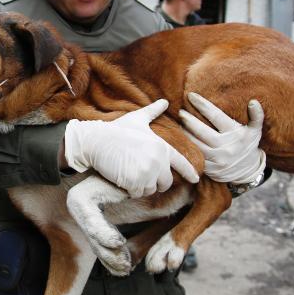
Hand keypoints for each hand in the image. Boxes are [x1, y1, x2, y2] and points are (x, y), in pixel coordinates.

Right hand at [63, 99, 198, 196]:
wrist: (97, 140)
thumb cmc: (116, 129)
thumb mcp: (137, 118)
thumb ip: (153, 112)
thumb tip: (164, 101)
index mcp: (162, 147)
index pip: (181, 163)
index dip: (189, 172)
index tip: (195, 180)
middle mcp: (159, 161)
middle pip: (166, 182)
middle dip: (155, 182)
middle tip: (141, 175)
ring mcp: (148, 172)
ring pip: (151, 189)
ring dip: (141, 186)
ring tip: (130, 173)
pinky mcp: (135, 182)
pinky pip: (137, 193)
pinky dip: (130, 190)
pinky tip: (123, 178)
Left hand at [179, 93, 265, 184]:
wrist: (248, 172)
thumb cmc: (248, 146)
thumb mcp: (255, 131)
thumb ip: (256, 116)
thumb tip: (253, 102)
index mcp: (236, 134)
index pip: (215, 116)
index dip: (202, 105)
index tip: (191, 96)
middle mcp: (226, 147)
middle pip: (201, 130)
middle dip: (188, 119)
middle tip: (180, 111)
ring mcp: (217, 159)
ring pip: (195, 143)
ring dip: (185, 133)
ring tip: (178, 123)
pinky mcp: (210, 168)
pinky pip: (195, 155)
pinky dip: (187, 146)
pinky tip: (181, 139)